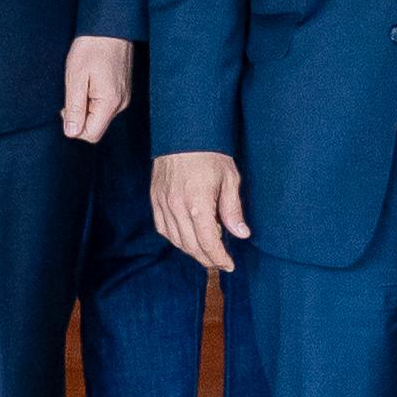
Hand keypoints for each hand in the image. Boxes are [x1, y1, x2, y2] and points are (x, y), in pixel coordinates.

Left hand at [60, 35, 133, 144]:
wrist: (110, 26)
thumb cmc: (91, 48)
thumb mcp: (76, 78)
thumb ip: (75, 108)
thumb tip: (72, 132)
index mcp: (110, 103)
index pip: (91, 134)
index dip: (74, 126)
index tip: (66, 106)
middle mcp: (121, 104)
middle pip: (96, 126)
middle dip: (80, 115)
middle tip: (73, 90)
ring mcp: (124, 97)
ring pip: (99, 115)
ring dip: (86, 105)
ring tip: (83, 81)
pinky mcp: (122, 90)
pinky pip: (105, 105)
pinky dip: (93, 98)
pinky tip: (90, 80)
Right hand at [154, 150, 248, 272]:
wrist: (183, 131)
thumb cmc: (210, 153)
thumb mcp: (230, 179)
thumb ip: (233, 210)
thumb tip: (241, 234)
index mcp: (198, 204)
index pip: (209, 242)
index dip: (219, 258)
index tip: (229, 265)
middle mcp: (177, 208)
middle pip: (191, 246)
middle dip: (207, 259)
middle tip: (220, 263)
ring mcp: (163, 204)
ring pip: (176, 240)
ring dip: (192, 250)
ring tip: (207, 252)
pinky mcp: (155, 199)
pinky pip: (163, 228)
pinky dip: (175, 238)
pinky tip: (187, 238)